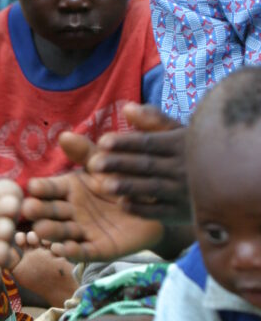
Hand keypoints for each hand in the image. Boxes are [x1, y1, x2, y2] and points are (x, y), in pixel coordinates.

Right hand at [22, 166, 163, 262]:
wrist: (156, 205)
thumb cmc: (125, 179)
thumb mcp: (105, 163)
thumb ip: (85, 152)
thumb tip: (64, 135)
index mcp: (69, 188)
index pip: (50, 188)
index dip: (41, 188)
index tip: (33, 187)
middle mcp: (71, 211)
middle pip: (51, 212)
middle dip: (39, 211)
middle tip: (29, 209)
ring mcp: (84, 231)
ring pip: (63, 233)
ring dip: (51, 232)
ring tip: (42, 230)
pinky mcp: (99, 249)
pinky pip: (85, 252)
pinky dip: (73, 252)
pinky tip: (64, 249)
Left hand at [84, 103, 187, 217]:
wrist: (226, 181)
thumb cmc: (192, 152)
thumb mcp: (178, 132)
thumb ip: (152, 119)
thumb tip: (126, 108)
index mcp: (180, 144)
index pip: (148, 142)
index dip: (125, 142)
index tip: (102, 142)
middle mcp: (183, 167)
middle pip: (147, 164)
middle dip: (120, 164)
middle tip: (94, 164)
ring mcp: (185, 191)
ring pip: (153, 188)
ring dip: (128, 186)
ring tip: (104, 185)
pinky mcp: (185, 212)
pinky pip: (163, 211)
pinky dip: (143, 209)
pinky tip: (123, 205)